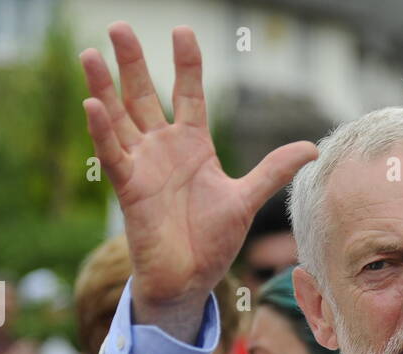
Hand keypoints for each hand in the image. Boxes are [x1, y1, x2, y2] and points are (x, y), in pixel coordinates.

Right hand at [79, 23, 317, 329]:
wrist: (190, 280)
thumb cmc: (213, 241)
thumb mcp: (246, 199)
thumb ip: (273, 170)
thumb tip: (311, 148)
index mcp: (193, 145)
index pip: (188, 93)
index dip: (186, 64)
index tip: (183, 30)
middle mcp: (163, 149)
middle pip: (144, 95)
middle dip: (133, 63)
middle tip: (120, 26)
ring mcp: (143, 166)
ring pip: (120, 118)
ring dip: (105, 87)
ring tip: (92, 53)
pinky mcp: (129, 188)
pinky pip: (113, 154)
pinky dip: (101, 131)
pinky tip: (91, 104)